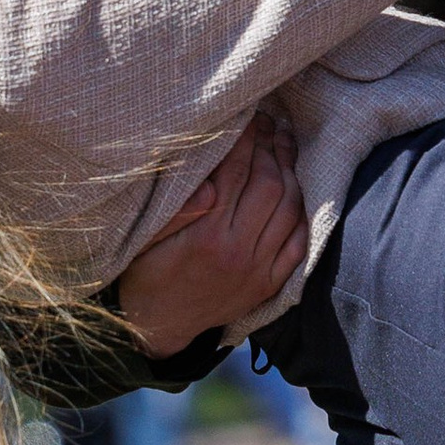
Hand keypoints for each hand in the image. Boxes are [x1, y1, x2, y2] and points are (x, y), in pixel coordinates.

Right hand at [117, 118, 309, 352]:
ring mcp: (258, 271)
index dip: (245, 138)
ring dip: (291, 173)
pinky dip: (300, 212)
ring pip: (290, 210)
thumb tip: (211, 181)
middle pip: (270, 185)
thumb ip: (177, 209)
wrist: (156, 327)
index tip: (247, 116)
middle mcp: (238, 252)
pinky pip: (298, 243)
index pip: (236, 172)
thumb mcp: (144, 239)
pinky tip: (294, 189)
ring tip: (284, 145)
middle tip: (269, 124)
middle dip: (271, 148)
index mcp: (206, 236)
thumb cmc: (145, 274)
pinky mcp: (267, 284)